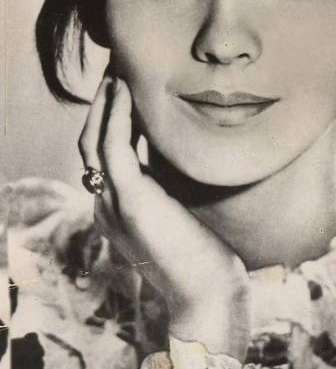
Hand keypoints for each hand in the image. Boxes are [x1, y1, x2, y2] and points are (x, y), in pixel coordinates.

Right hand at [78, 77, 250, 359]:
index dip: (111, 120)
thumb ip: (173, 187)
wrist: (210, 296)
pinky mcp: (131, 202)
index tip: (127, 90)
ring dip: (105, 104)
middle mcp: (107, 205)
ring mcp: (114, 204)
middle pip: (92, 145)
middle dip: (102, 106)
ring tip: (117, 73)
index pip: (104, 156)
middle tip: (117, 72)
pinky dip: (117, 116)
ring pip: (95, 142)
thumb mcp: (184, 214)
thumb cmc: (207, 259)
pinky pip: (114, 148)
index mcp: (118, 210)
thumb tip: (185, 155)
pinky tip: (126, 92)